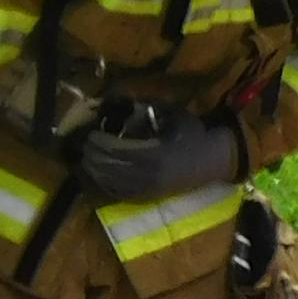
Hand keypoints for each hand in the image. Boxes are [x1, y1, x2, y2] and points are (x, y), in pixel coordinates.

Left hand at [80, 112, 239, 199]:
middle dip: (94, 157)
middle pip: (112, 168)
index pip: (118, 151)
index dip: (101, 144)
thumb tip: (123, 101)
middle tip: (83, 145)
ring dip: (95, 172)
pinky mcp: (149, 197)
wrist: (214, 160)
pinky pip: (121, 194)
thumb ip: (150, 110)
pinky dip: (106, 186)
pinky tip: (97, 177)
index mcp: (155, 155)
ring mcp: (149, 189)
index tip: (90, 134)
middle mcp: (149, 175)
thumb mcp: (175, 116)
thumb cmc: (194, 135)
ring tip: (84, 160)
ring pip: (113, 183)